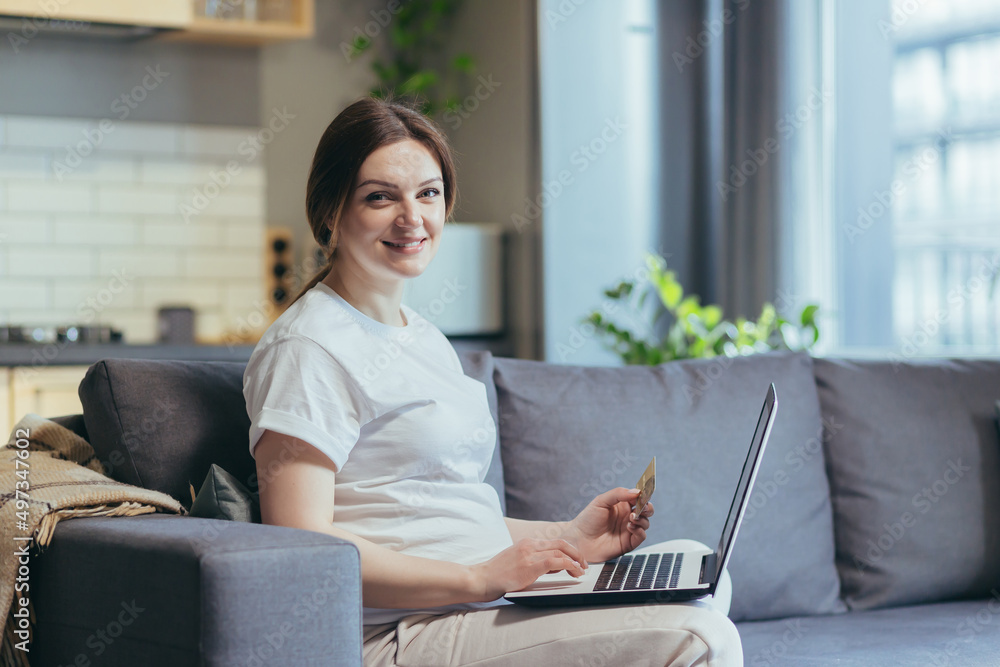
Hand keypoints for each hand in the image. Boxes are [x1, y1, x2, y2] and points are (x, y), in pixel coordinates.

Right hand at [469, 538, 587, 600]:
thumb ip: (533, 560)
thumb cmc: (496, 574)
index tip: (577, 560)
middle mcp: (529, 545)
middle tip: (584, 565)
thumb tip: (552, 566)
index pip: (554, 542)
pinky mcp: (530, 565)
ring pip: (561, 551)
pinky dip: (569, 565)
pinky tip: (574, 572)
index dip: (569, 550)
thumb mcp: (516, 561)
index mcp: (526, 543)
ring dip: (576, 561)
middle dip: (576, 553)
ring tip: (581, 571)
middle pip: (561, 543)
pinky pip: (555, 562)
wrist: (481, 579)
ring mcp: (529, 554)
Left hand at [563, 487, 653, 562]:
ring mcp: (628, 530)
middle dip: (648, 507)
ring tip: (631, 517)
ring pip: (645, 523)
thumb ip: (618, 494)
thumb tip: (636, 491)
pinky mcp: (628, 543)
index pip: (638, 498)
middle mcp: (626, 517)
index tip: (643, 494)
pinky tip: (630, 527)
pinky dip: (639, 531)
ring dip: (642, 519)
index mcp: (621, 505)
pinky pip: (641, 536)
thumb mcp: (601, 501)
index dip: (643, 495)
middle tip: (642, 507)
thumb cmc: (587, 520)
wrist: (579, 540)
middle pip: (646, 510)